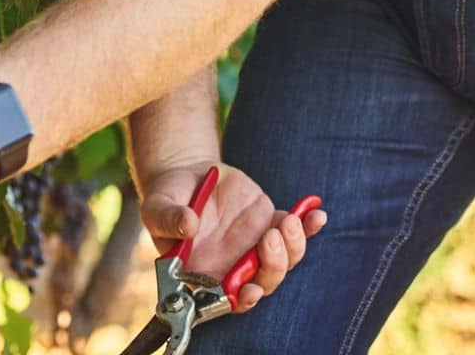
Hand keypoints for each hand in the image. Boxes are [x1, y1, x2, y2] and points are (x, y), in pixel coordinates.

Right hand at [140, 160, 327, 311]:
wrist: (188, 175)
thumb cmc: (168, 199)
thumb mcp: (157, 205)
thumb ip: (168, 218)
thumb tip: (187, 224)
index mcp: (204, 272)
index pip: (226, 298)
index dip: (242, 299)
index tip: (252, 289)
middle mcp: (233, 266)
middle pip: (262, 281)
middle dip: (273, 266)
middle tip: (270, 237)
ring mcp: (254, 245)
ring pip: (283, 261)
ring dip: (292, 247)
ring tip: (289, 222)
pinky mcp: (268, 222)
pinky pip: (292, 229)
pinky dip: (308, 225)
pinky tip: (317, 214)